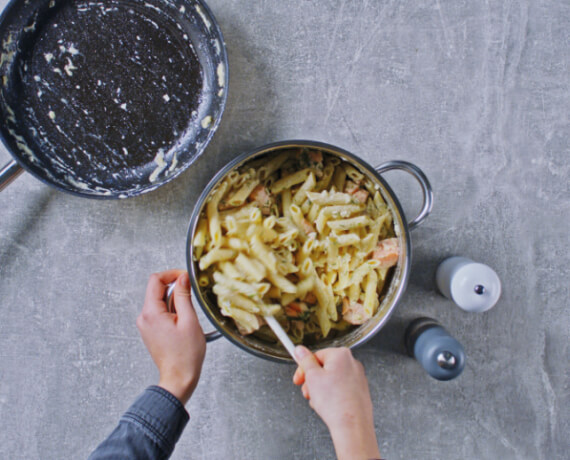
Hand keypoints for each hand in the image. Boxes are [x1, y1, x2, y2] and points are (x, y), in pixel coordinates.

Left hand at [136, 270, 205, 404]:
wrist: (179, 378)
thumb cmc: (186, 355)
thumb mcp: (189, 320)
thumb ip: (184, 296)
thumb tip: (182, 278)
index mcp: (151, 313)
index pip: (155, 280)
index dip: (172, 274)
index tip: (185, 277)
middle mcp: (144, 317)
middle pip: (157, 290)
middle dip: (175, 289)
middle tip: (191, 298)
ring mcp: (145, 324)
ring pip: (160, 301)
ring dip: (175, 301)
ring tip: (188, 316)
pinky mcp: (150, 330)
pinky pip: (160, 312)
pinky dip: (172, 311)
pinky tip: (182, 322)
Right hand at [293, 346, 380, 459]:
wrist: (352, 426)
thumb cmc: (335, 402)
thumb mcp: (312, 377)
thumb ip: (305, 361)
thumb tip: (300, 350)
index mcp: (341, 355)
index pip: (316, 355)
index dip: (304, 369)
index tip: (299, 378)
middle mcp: (352, 363)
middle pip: (324, 368)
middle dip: (312, 381)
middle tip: (308, 391)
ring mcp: (358, 378)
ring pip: (331, 379)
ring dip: (320, 389)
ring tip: (318, 401)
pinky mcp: (359, 391)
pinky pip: (340, 389)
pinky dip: (332, 396)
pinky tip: (328, 406)